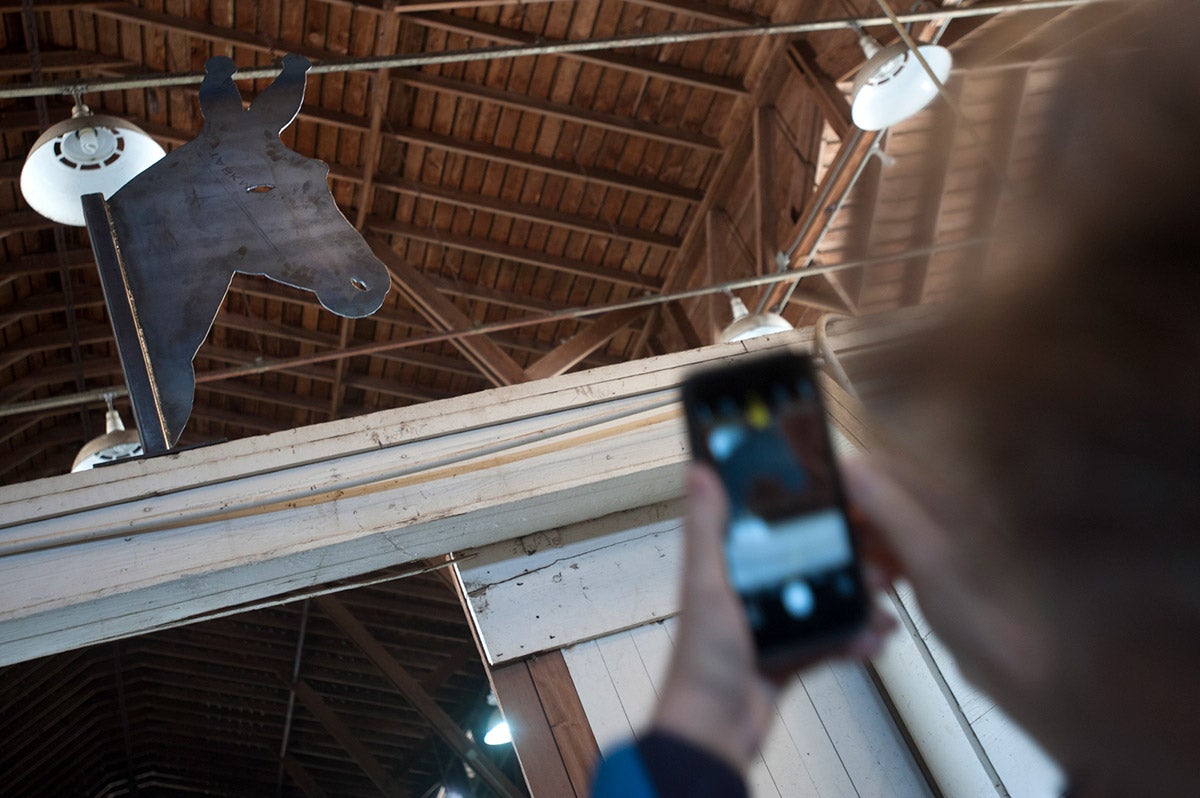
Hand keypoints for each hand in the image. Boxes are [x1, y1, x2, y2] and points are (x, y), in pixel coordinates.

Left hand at [652, 464, 894, 772]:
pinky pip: (832, 639)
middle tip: (879, 553)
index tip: (839, 493)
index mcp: (725, 567)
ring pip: (826, 598)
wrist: (714, 733)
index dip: (799, 506)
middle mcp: (750, 590)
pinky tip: (874, 640)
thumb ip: (707, 529)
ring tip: (884, 601)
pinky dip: (855, 639)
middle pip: (807, 559)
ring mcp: (774, 624)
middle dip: (845, 555)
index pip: (765, 523)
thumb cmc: (700, 660)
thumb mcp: (706, 585)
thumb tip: (699, 469)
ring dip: (859, 599)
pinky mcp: (791, 656)